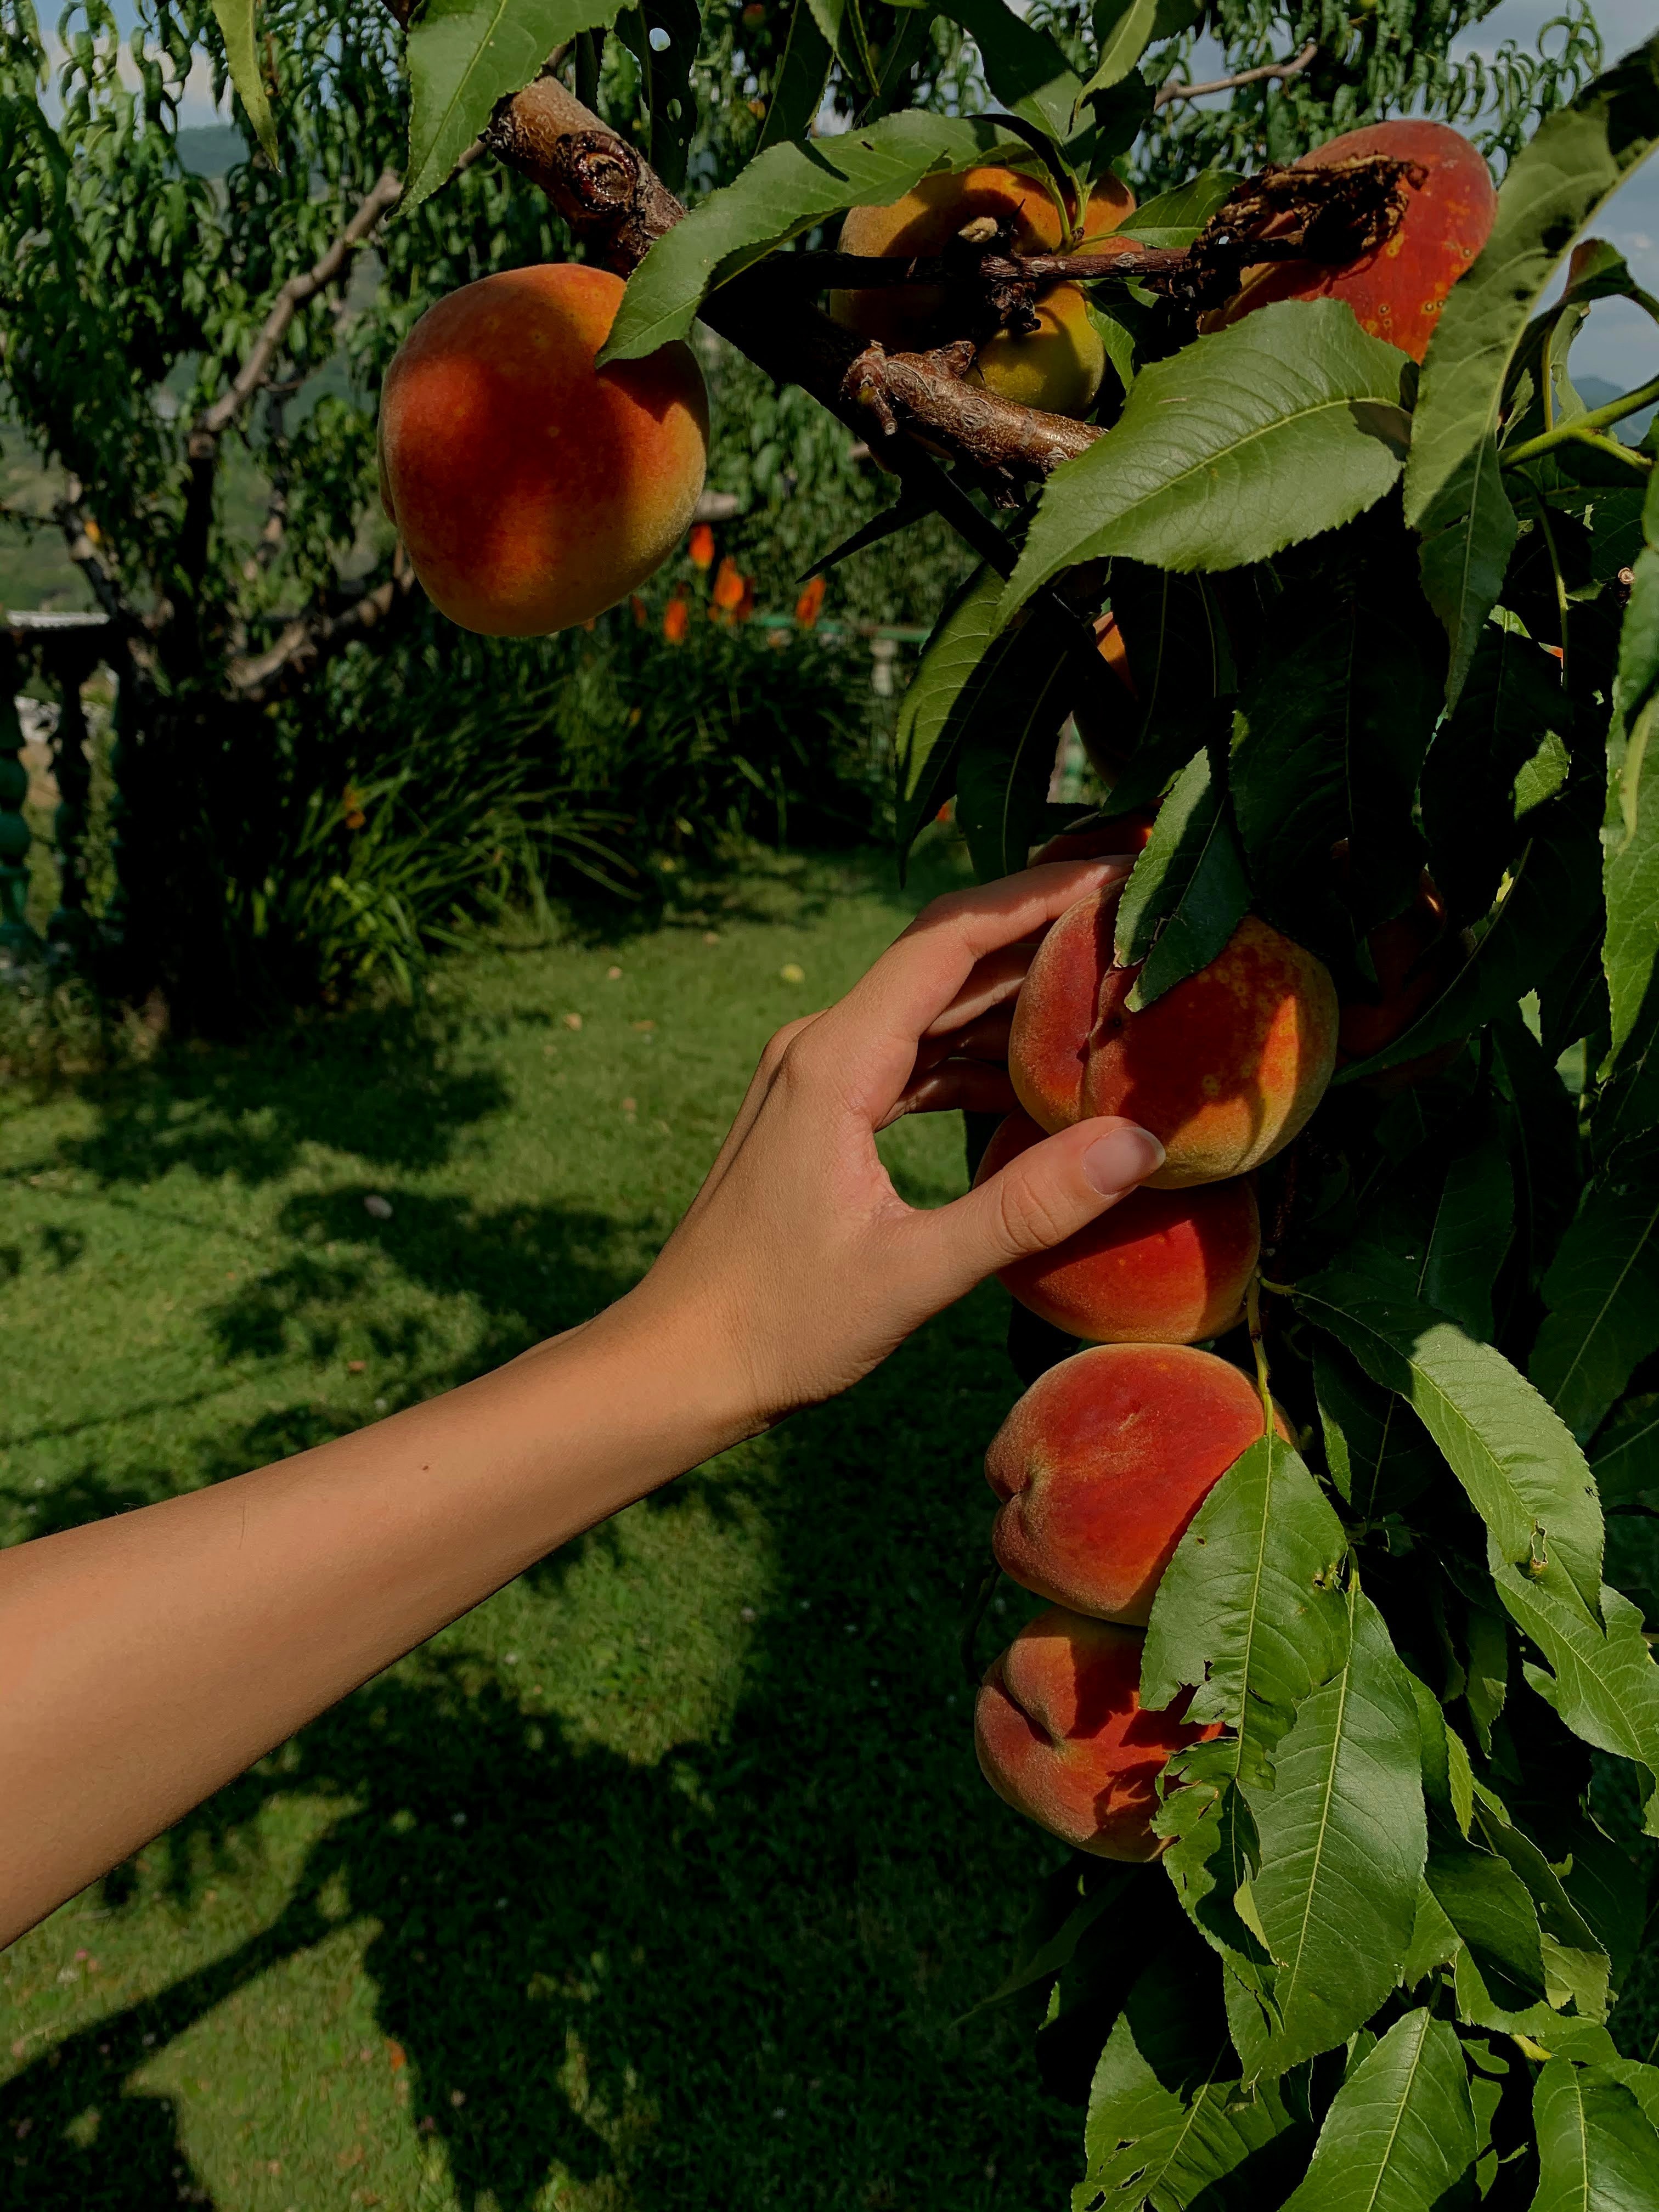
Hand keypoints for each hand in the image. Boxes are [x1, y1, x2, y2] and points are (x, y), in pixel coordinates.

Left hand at [616, 859, 1166, 1434]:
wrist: (680, 1361)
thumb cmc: (783, 1325)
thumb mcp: (915, 1273)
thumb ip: (1028, 1205)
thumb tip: (1140, 1141)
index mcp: (834, 1060)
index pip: (949, 938)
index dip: (1037, 894)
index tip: (1118, 870)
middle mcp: (819, 1046)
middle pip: (944, 959)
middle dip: (1041, 934)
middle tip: (1138, 918)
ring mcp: (815, 1075)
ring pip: (929, 1008)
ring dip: (1013, 998)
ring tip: (1111, 987)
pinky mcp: (821, 1111)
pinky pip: (908, 1056)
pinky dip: (974, 1054)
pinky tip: (1037, 1077)